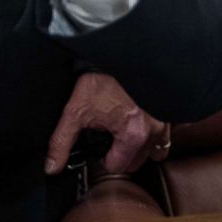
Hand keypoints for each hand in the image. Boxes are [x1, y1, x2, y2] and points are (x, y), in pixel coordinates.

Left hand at [45, 73, 170, 174]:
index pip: (117, 167)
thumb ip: (61, 142)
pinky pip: (164, 135)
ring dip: (140, 148)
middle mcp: (154, 129)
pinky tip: (139, 124)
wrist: (121, 54)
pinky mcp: (169, 111)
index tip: (99, 148)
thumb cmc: (102, 78)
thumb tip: (52, 166)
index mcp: (133, 134)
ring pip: (154, 150)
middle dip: (121, 155)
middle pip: (137, 162)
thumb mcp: (76, 110)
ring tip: (125, 134)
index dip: (103, 160)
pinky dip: (152, 135)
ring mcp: (165, 121)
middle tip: (109, 139)